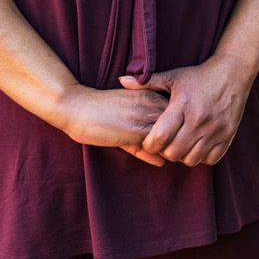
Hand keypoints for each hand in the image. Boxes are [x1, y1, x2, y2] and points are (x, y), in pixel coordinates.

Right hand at [52, 86, 170, 166]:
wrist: (75, 107)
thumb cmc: (98, 115)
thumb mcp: (126, 127)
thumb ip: (144, 145)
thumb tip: (161, 162)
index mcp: (153, 95)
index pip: (181, 113)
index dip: (181, 130)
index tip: (178, 141)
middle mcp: (153, 103)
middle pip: (182, 124)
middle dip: (181, 140)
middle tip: (176, 152)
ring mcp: (146, 115)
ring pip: (173, 135)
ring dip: (172, 148)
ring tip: (166, 156)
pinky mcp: (137, 129)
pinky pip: (158, 144)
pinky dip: (160, 154)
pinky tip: (154, 158)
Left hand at [122, 51, 251, 166]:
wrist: (233, 73)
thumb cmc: (199, 76)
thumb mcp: (173, 77)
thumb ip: (147, 82)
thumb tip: (121, 80)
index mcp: (182, 105)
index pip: (160, 137)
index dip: (150, 145)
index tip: (150, 141)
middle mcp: (200, 119)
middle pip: (174, 152)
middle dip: (165, 152)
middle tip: (165, 144)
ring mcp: (216, 129)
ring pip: (191, 159)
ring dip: (182, 156)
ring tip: (180, 145)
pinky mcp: (229, 134)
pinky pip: (210, 159)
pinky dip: (201, 157)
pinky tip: (197, 146)